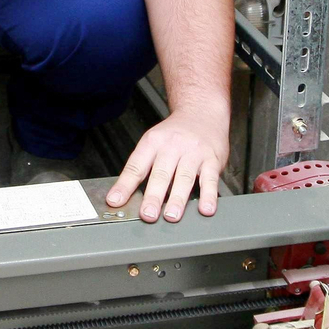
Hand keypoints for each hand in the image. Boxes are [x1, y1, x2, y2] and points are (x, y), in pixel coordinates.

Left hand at [105, 108, 228, 222]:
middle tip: (148, 214)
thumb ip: (142, 167)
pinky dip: (209, 196)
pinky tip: (205, 209)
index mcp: (153, 142)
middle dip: (153, 196)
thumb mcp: (154, 142)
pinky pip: (210, 180)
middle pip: (161, 174)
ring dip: (178, 199)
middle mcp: (173, 146)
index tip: (115, 201)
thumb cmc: (176, 133)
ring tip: (172, 216)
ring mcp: (193, 153)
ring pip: (184, 177)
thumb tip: (124, 195)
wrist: (202, 112)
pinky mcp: (212, 160)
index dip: (124, 185)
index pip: (136, 166)